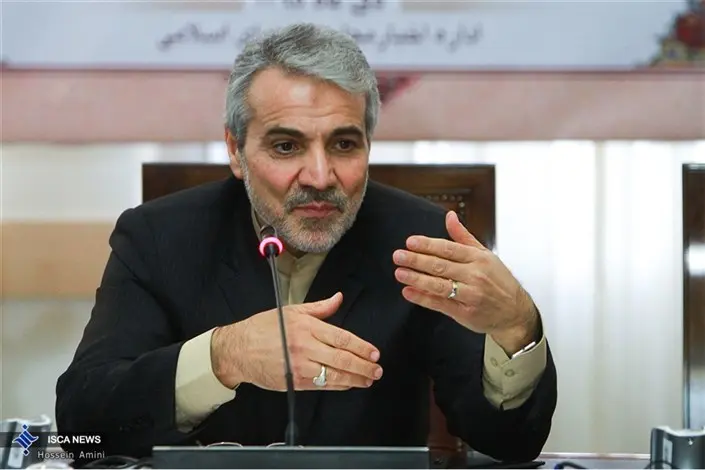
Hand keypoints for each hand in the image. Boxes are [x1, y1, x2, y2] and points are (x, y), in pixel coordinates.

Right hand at [211, 293, 382, 390]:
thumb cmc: (263, 328)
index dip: (361, 347)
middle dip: (363, 365)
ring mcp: (300, 366)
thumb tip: (338, 299)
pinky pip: (322, 385)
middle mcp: (304, 347)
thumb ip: (320, 308)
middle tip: (377, 369)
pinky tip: (349, 384)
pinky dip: (338, 386)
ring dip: (355, 379)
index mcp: (306, 327)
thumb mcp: (291, 311)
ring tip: (368, 379)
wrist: (238, 349)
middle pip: (342, 358)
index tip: (374, 352)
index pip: (341, 338)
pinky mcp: (294, 381)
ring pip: (334, 375)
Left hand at [392, 211, 538, 354]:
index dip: (428, 245)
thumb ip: (463, 236)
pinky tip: (409, 292)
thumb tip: (450, 216)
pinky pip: (440, 304)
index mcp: (478, 258)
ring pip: (439, 285)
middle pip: (441, 266)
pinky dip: (423, 298)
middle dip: (417, 260)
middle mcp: (475, 275)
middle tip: (398, 256)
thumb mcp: (485, 254)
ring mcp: (470, 295)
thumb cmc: (499, 281)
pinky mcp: (465, 313)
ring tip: (400, 273)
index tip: (410, 242)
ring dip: (417, 279)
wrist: (515, 312)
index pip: (448, 248)